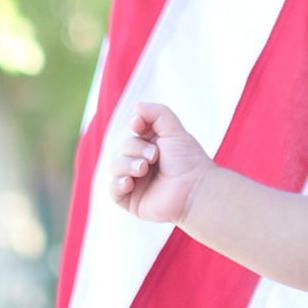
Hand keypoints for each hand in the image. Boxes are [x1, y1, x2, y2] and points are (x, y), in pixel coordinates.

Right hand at [109, 102, 213, 222]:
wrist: (195, 190)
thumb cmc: (189, 161)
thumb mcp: (174, 131)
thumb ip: (158, 113)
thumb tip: (136, 106)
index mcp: (152, 147)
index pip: (133, 132)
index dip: (134, 126)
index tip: (139, 124)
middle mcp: (142, 164)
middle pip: (122, 148)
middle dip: (134, 148)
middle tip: (154, 156)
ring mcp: (136, 183)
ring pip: (115, 167)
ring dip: (127, 165)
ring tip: (144, 169)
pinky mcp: (132, 201)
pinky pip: (112, 190)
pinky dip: (117, 184)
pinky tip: (129, 182)